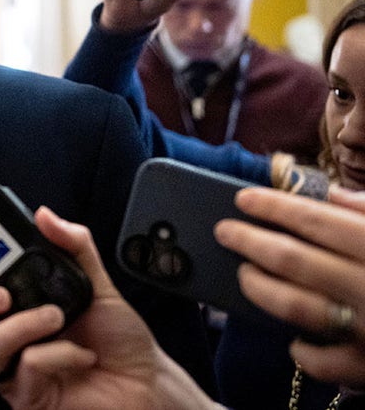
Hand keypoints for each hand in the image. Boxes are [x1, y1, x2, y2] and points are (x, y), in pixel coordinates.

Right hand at [0, 207, 217, 409]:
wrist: (148, 385)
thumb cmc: (120, 341)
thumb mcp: (98, 284)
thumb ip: (74, 246)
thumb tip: (46, 215)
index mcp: (13, 304)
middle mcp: (6, 335)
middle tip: (2, 293)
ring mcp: (13, 368)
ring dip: (20, 327)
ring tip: (56, 319)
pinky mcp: (26, 396)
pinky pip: (23, 370)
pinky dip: (56, 355)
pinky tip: (80, 355)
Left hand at [215, 186, 364, 385]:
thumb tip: (331, 195)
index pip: (318, 220)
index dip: (274, 206)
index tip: (242, 198)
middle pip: (295, 260)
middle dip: (251, 242)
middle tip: (225, 231)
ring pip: (296, 307)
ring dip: (261, 289)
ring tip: (245, 275)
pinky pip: (323, 361)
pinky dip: (301, 349)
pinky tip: (293, 338)